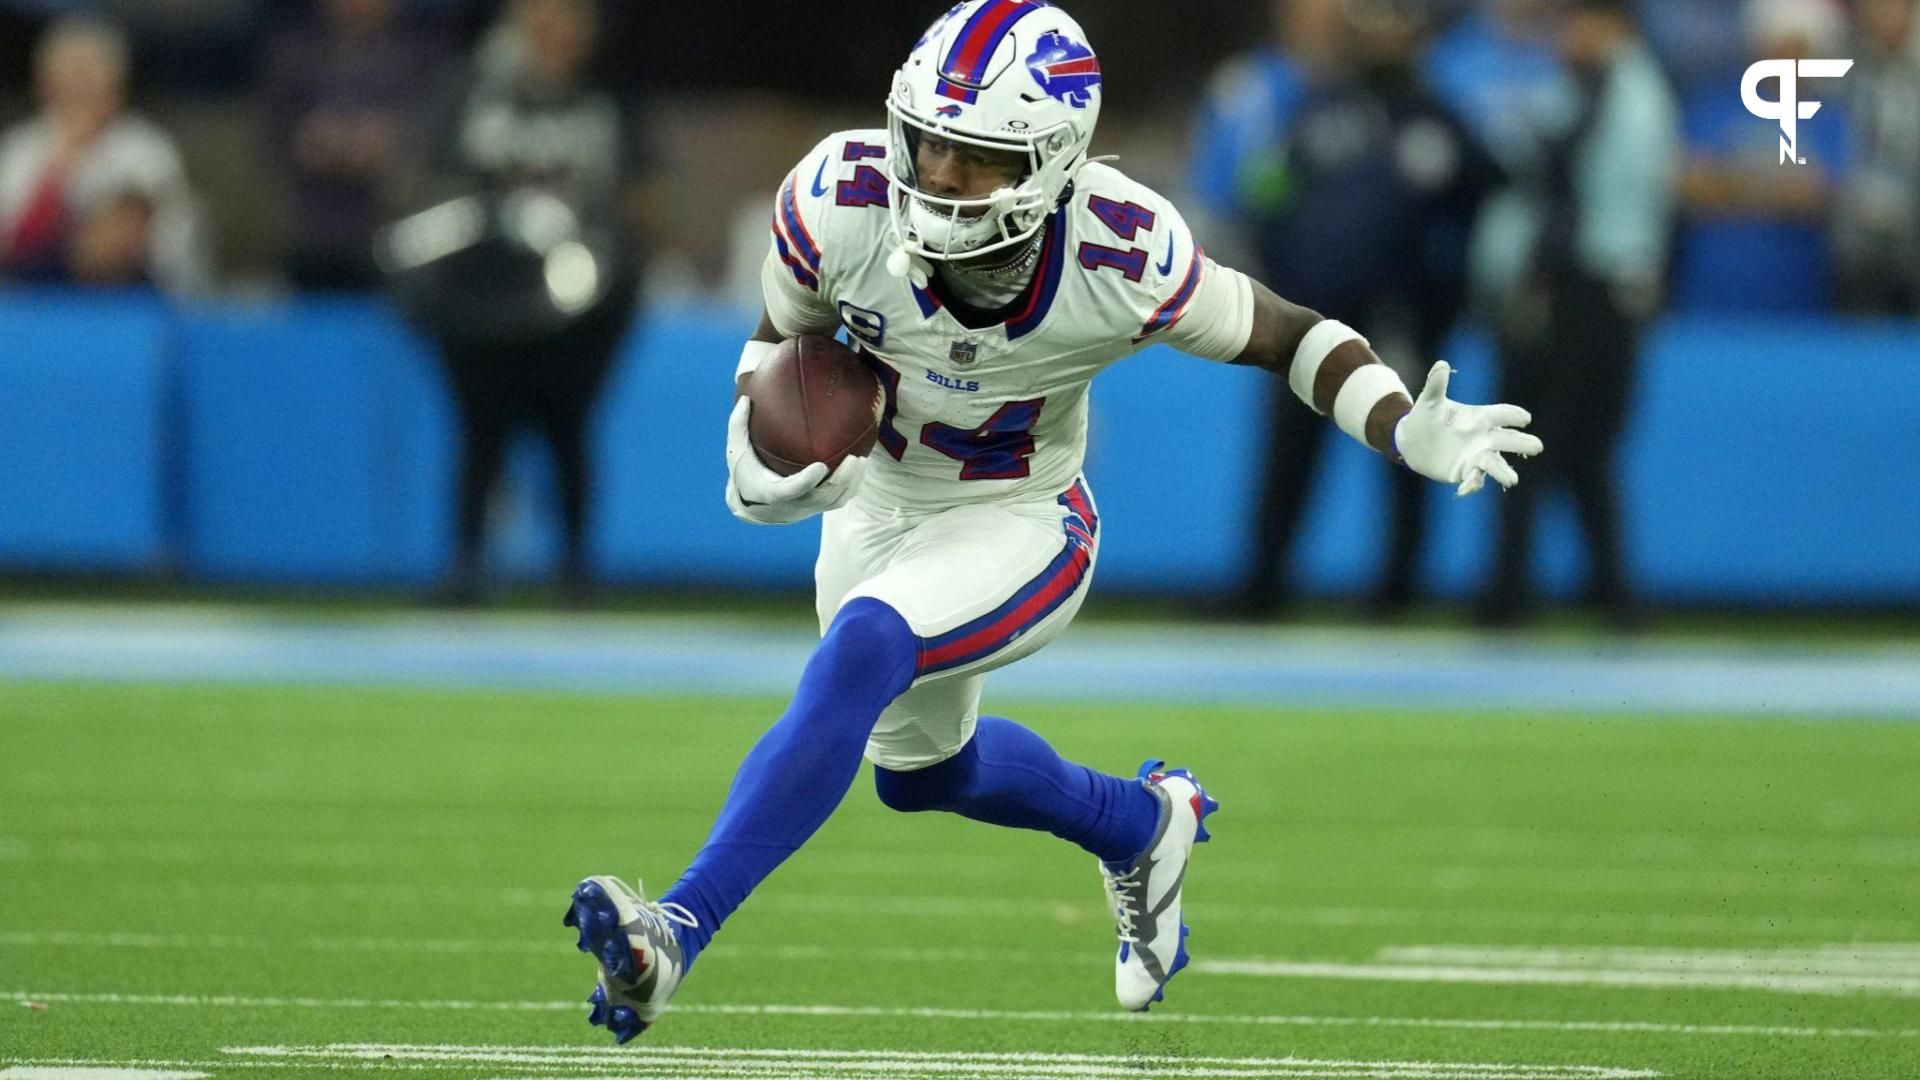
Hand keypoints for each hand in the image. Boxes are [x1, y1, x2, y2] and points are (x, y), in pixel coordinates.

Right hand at [724, 396, 867, 523]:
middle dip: (841, 480)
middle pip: (823, 497)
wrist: (756, 508)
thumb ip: (739, 426)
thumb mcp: (736, 451)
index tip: (821, 466)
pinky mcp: (820, 507)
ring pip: (836, 500)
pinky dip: (853, 484)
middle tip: (854, 458)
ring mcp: (809, 508)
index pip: (793, 490)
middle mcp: (794, 504)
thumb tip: (747, 398)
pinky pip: (841, 498)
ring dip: (852, 482)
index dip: (807, 481)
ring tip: (862, 460)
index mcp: (773, 493)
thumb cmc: (746, 473)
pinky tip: (861, 464)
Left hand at [1394, 361, 1542, 496]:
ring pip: (1496, 464)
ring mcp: (1477, 456)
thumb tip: (1441, 364)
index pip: (1501, 414)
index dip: (1513, 415)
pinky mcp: (1466, 472)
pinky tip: (1463, 489)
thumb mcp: (1429, 401)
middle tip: (1536, 447)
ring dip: (1504, 472)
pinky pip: (1474, 480)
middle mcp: (1484, 438)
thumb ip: (1436, 385)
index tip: (1524, 418)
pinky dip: (1472, 485)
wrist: (1412, 441)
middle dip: (1522, 443)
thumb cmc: (1425, 416)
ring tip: (1512, 480)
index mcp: (1480, 417)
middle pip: (1507, 440)